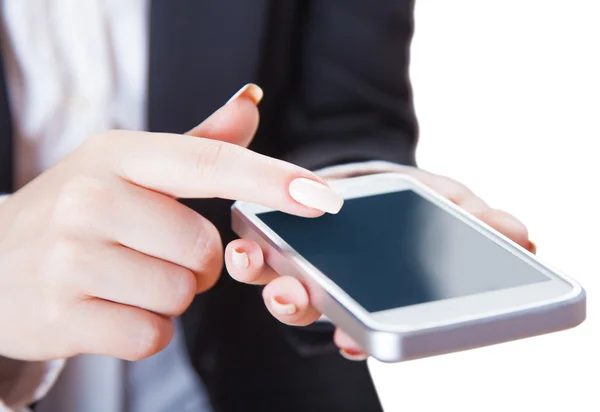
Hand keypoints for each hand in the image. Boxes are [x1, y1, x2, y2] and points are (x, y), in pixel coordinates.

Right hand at [0, 84, 343, 361]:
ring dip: (170, 296)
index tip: (321, 197)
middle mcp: (91, 198)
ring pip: (181, 295)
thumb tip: (251, 104)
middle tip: (152, 253)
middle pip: (205, 249)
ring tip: (125, 278)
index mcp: (117, 155)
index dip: (272, 179)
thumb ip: (197, 143)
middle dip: (196, 263)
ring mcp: (70, 258)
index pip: (210, 163)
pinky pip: (151, 336)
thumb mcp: (126, 166)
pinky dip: (143, 330)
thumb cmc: (74, 213)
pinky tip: (109, 308)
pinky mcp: (62, 314)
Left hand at [225, 164, 535, 360]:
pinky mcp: (281, 225)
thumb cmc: (418, 204)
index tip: (347, 339)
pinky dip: (255, 243)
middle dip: (296, 305)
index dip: (354, 335)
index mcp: (371, 291)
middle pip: (310, 306)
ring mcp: (304, 257)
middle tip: (290, 296)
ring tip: (251, 259)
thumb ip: (479, 224)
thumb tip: (522, 237)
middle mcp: (333, 283)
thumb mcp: (452, 207)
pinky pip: (263, 242)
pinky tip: (249, 235)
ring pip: (277, 275)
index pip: (362, 326)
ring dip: (260, 272)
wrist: (378, 177)